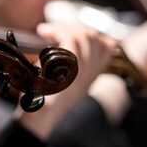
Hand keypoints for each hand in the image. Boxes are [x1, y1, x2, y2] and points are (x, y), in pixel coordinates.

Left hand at [18, 22, 116, 138]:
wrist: (38, 119)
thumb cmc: (42, 102)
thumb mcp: (61, 82)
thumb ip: (66, 67)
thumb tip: (58, 43)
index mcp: (90, 77)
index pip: (107, 48)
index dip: (92, 34)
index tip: (72, 32)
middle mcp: (90, 73)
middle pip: (94, 38)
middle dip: (74, 27)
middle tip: (55, 29)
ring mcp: (83, 71)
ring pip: (84, 36)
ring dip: (64, 27)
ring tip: (47, 30)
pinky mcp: (71, 68)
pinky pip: (70, 39)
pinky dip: (56, 30)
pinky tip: (44, 31)